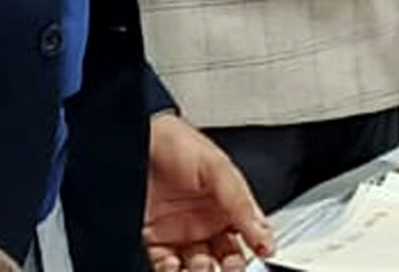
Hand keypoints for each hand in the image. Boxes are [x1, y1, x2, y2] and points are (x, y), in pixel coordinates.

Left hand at [143, 112, 270, 271]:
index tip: (262, 254)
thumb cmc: (177, 143)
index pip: (249, 234)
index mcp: (227, 204)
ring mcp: (179, 231)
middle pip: (225, 256)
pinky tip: (177, 266)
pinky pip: (164, 265)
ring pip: (196, 265)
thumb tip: (263, 233)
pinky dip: (171, 271)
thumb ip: (241, 203)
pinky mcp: (153, 238)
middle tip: (230, 268)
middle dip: (230, 266)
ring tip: (201, 267)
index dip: (256, 247)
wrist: (135, 139)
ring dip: (201, 271)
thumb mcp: (218, 169)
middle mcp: (205, 220)